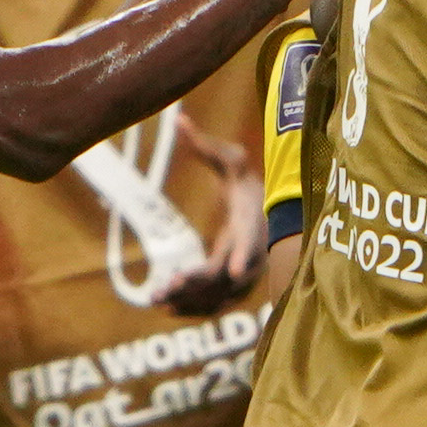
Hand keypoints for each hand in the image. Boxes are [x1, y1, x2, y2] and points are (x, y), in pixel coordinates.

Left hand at [154, 117, 264, 314]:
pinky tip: (167, 308)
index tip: (236, 271)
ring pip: (219, 296)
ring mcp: (244, 275)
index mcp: (253, 224)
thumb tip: (178, 118)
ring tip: (157, 298)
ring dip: (190, 300)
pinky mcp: (234, 288)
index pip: (252, 242)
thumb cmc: (249, 184)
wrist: (269, 214)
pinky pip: (215, 304)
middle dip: (200, 282)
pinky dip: (194, 308)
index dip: (245, 255)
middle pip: (228, 275)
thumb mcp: (232, 160)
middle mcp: (252, 254)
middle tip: (170, 283)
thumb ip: (206, 145)